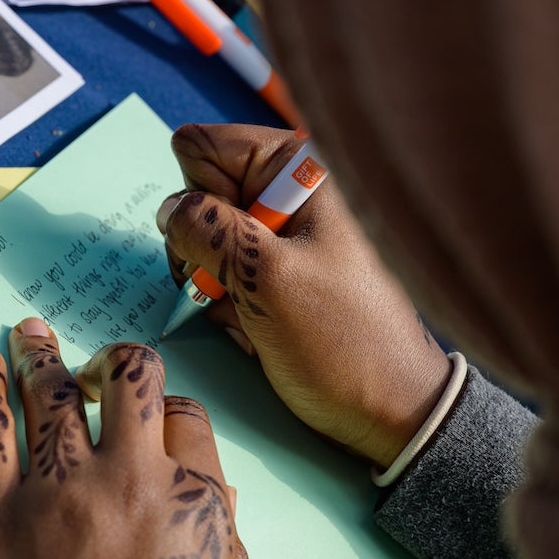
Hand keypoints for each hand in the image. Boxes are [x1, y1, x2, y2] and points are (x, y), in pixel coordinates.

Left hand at [0, 317, 248, 558]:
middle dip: (110, 360)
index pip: (182, 414)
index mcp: (189, 498)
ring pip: (47, 389)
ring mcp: (55, 492)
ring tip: (27, 332)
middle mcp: (126, 479)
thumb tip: (211, 486)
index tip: (146, 413)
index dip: (165, 407)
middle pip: (125, 376)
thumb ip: (220, 531)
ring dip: (37, 352)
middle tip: (90, 363)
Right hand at [157, 124, 451, 468]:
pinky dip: (228, 305)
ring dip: (214, 285)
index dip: (200, 198)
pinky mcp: (275, 274)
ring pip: (203, 242)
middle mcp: (288, 194)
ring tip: (252, 315)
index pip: (204, 148)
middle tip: (238, 287)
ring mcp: (280, 237)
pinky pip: (222, 276)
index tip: (232, 242)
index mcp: (299, 171)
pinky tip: (258, 329)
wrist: (388, 410)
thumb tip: (170, 208)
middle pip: (199, 196)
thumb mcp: (266, 277)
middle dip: (203, 248)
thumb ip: (207, 230)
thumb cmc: (344, 341)